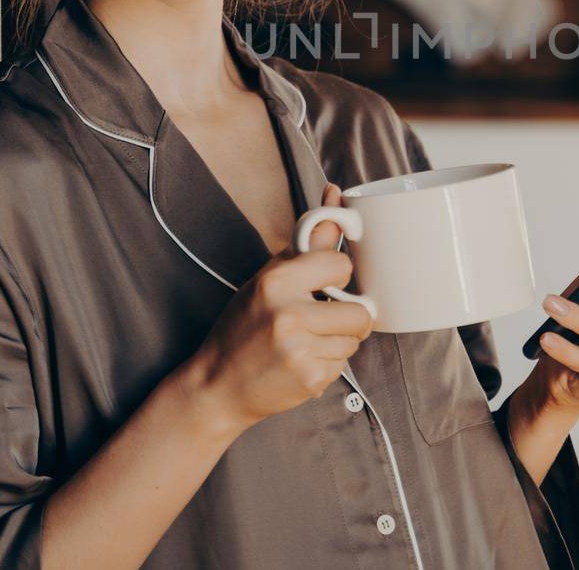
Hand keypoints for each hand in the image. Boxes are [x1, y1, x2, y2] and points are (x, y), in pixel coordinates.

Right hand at [188, 184, 373, 430]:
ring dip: (338, 340)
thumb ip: (309, 242)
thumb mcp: (268, 277)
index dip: (336, 275)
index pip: (341, 265)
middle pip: (360, 312)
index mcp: (277, 282)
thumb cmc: (243, 326)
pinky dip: (329, 363)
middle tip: (322, 318)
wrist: (217, 385)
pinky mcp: (310, 380)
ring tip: (307, 341)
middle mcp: (289, 316)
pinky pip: (344, 364)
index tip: (323, 284)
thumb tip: (336, 194)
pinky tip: (302, 361)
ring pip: (355, 339)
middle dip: (348, 316)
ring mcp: (300, 351)